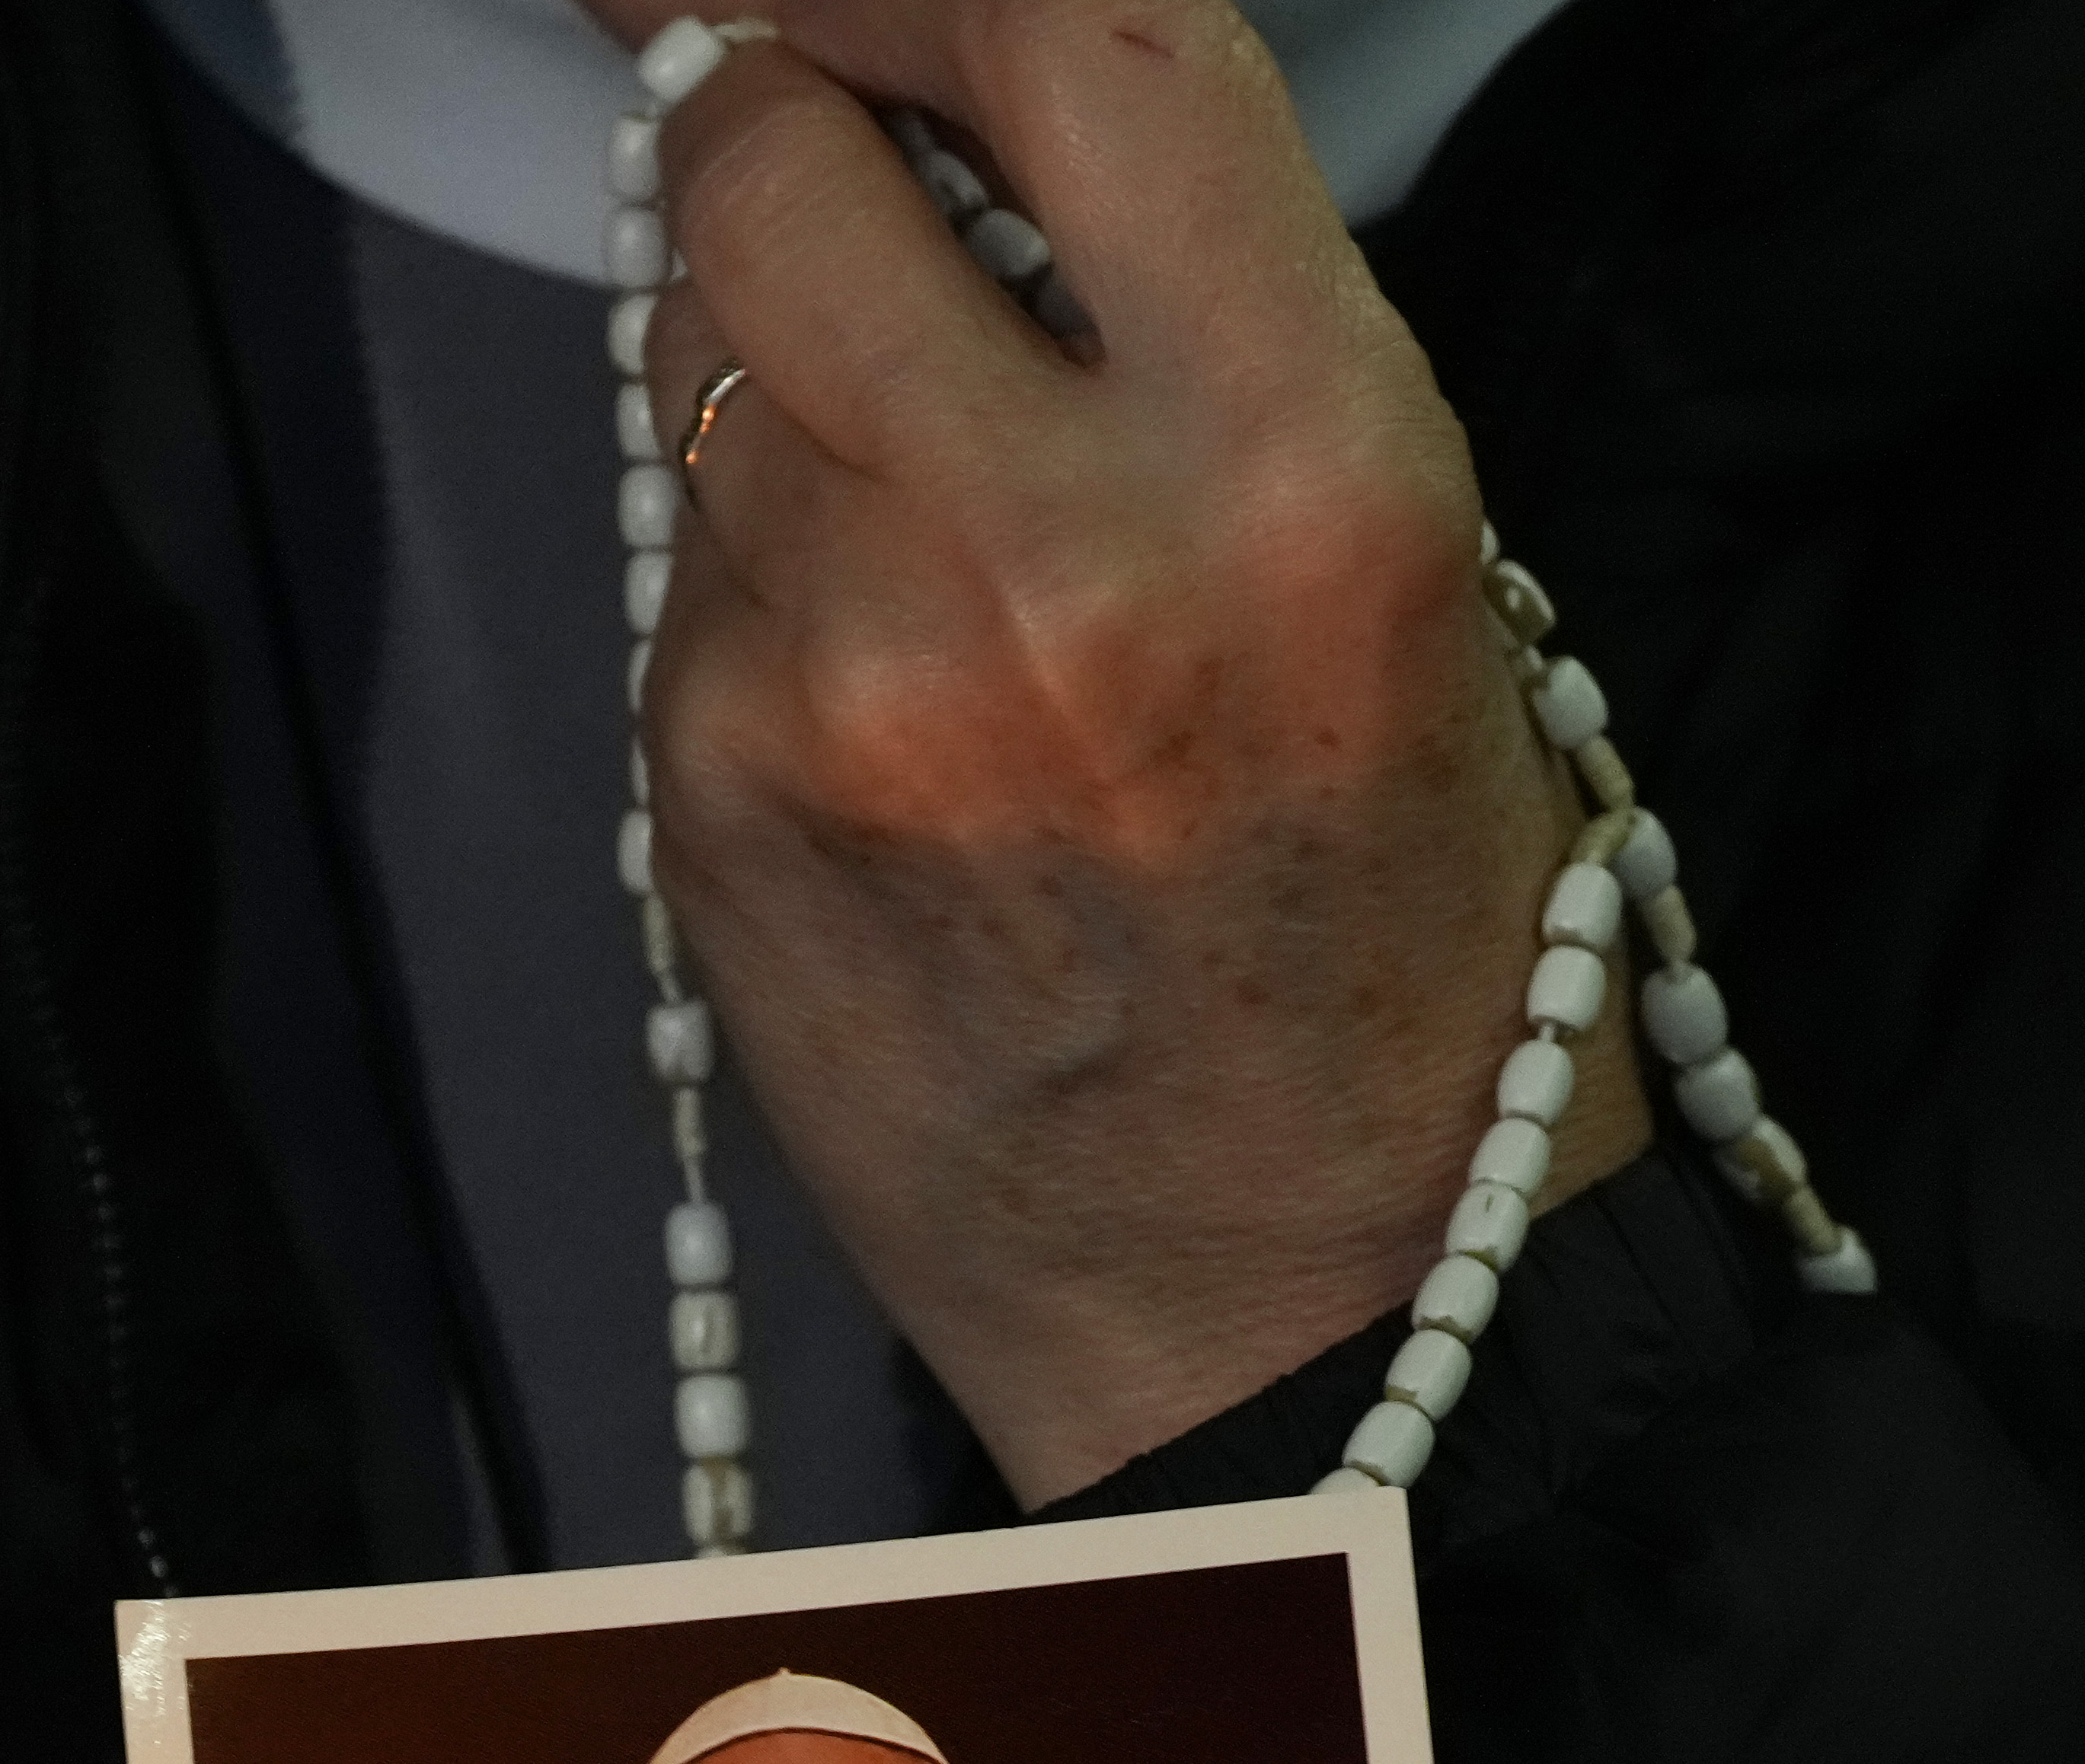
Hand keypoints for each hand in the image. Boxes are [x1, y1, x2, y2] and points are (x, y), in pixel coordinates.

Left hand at [622, 0, 1649, 1499]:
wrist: (1297, 1314)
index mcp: (1304, 475)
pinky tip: (885, 722)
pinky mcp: (712, 811)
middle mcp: (1053, 565)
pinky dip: (755, 581)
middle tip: (851, 204)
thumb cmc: (1392, 960)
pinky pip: (679, 570)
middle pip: (768, 147)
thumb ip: (1188, 321)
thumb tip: (946, 135)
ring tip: (924, 543)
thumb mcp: (1405, 573)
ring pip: (691, 357)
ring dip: (774, 376)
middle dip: (786, 126)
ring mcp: (847, 695)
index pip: (1062, 20)